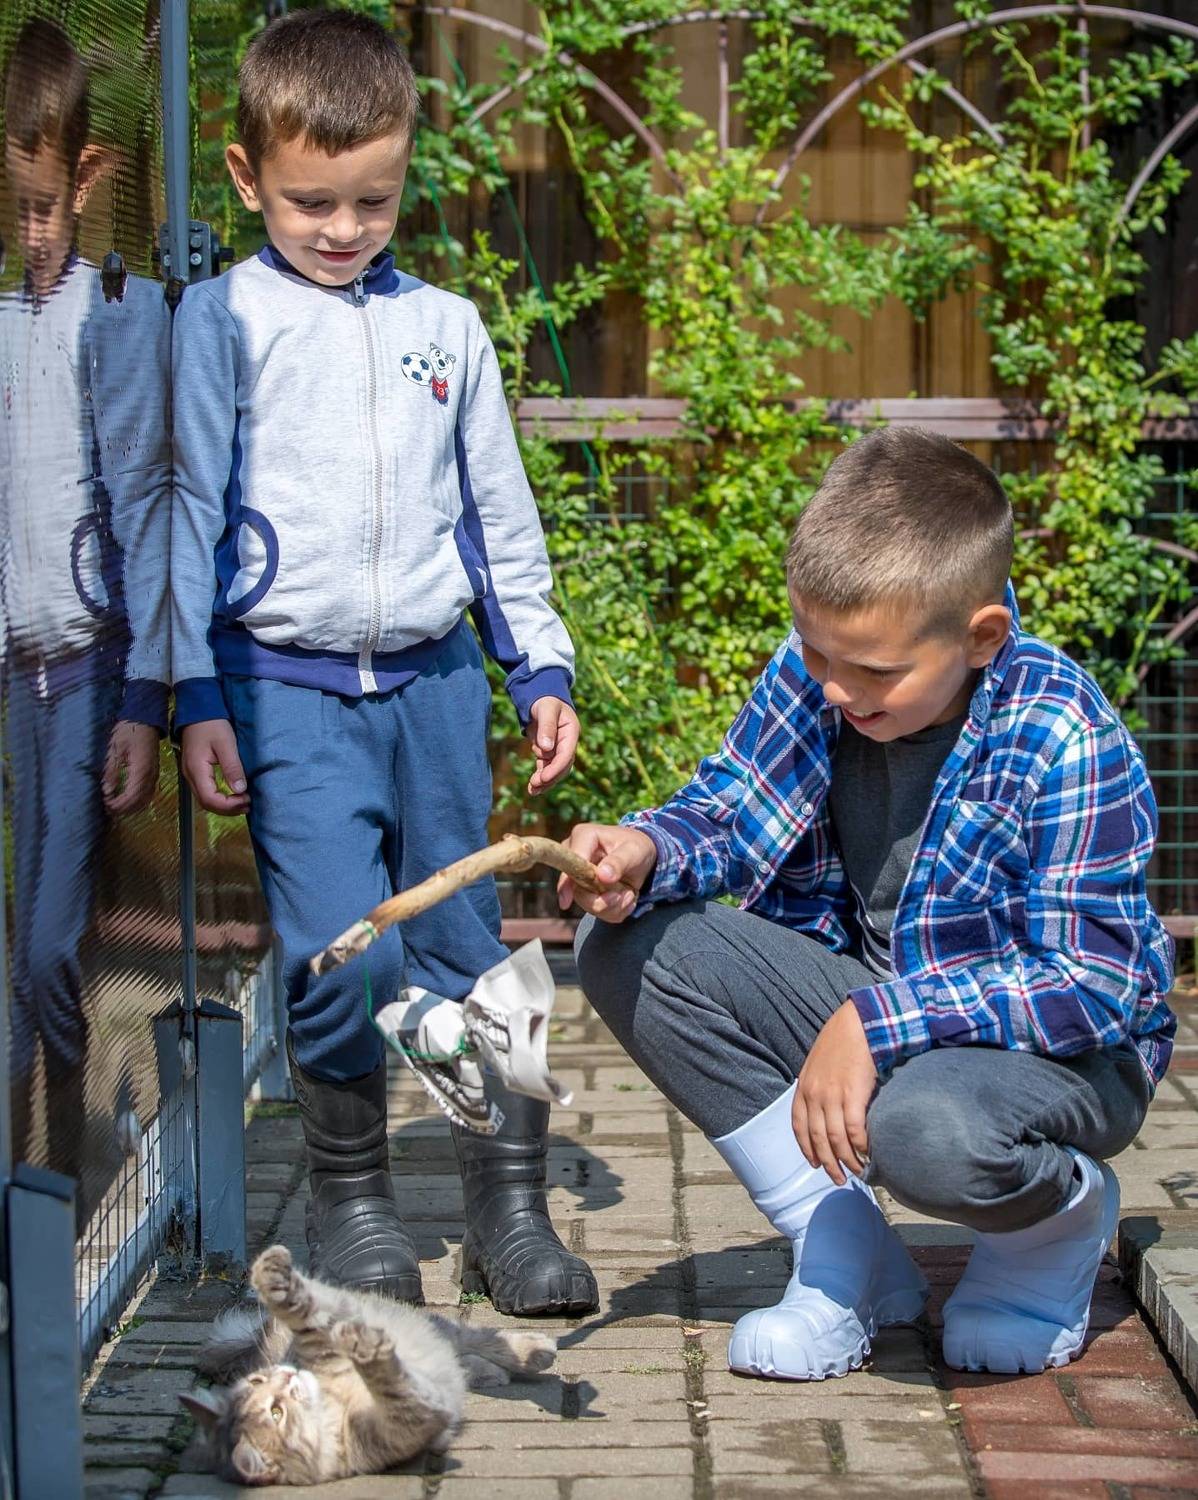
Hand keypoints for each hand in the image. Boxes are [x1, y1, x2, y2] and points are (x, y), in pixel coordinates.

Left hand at [102, 721, 160, 815]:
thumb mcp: (115, 748)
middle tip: (108, 809)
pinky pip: (148, 793)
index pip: (132, 795)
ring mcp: (154, 774)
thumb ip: (111, 771)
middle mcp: (150, 775)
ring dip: (131, 807)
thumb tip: (107, 790)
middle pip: (140, 801)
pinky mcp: (153, 773)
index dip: (119, 804)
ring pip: (146, 799)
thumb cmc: (128, 731)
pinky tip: (127, 800)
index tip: (106, 804)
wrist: (144, 719)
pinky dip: (138, 801)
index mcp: (141, 769)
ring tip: (116, 807)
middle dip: (124, 808)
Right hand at [180, 719, 249, 814]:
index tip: (246, 799)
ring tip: (243, 802)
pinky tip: (233, 794)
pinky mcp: (195, 771)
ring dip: (224, 805)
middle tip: (248, 804)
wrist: (198, 710)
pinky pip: (206, 791)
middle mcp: (190, 775)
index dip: (229, 805)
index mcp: (196, 770)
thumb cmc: (212, 724)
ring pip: (205, 799)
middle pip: (206, 803)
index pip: (210, 799)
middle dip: (228, 808)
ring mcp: (191, 774)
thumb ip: (232, 767)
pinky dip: (219, 797)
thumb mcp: (226, 743)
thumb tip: (240, 790)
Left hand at [527, 697, 578, 795]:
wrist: (541, 697)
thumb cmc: (545, 700)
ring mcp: (559, 748)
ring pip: (554, 769)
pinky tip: (532, 788)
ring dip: (545, 781)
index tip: (543, 778)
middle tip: (535, 786)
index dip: (555, 768)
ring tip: (532, 791)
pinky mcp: (549, 751)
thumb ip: (546, 727)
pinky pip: (546, 767)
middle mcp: (568, 743)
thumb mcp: (546, 709)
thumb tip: (546, 749)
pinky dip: (540, 777)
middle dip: (550, 777)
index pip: (566, 755)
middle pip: (562, 766)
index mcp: (571, 732)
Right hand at [557, 823, 656, 922]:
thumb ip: (618, 862)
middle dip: (602, 901)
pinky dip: (613, 910)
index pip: (570, 863)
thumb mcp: (634, 852)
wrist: (643, 857)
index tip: (567, 902)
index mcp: (583, 837)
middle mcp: (575, 856)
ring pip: (586, 902)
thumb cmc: (637, 848)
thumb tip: (602, 876)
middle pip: (575, 888)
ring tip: (630, 894)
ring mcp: (578, 875)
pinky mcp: (585, 890)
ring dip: (611, 906)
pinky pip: (594, 909)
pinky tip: (626, 898)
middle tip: (628, 896)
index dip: (568, 883)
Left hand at [792, 1001, 876, 1185]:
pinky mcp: (853, 1094)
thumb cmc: (843, 1040)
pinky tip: (868, 1153)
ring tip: (858, 1172)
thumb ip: (818, 1086)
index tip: (815, 1164)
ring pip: (836, 1140)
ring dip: (847, 1160)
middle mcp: (814, 1094)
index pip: (798, 1127)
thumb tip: (826, 1109)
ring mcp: (832, 1095)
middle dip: (828, 1164)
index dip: (806, 1149)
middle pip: (817, 1140)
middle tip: (839, 1179)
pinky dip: (861, 1146)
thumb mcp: (819, 1063)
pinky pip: (854, 1130)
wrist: (860, 1021)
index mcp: (804, 1087)